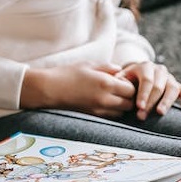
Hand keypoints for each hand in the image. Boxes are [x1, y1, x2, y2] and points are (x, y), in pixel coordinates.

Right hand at [21, 63, 136, 116]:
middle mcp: (105, 99)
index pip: (131, 89)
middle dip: (128, 97)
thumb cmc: (66, 74)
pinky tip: (102, 102)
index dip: (130, 85)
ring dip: (120, 106)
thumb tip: (120, 71)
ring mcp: (99, 110)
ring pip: (121, 112)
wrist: (49, 89)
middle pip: (129, 104)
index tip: (122, 80)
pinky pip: (110, 117)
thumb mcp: (88, 65)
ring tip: (111, 97)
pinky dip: (111, 111)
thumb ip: (107, 67)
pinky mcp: (92, 117)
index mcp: (105, 83)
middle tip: (119, 90)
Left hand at [116, 62, 180, 119]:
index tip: (139, 107)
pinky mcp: (179, 85)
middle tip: (142, 116)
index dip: (143, 94)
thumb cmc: (128, 79)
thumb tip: (118, 86)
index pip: (146, 80)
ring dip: (167, 102)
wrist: (139, 74)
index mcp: (145, 67)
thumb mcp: (121, 76)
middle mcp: (159, 70)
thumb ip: (118, 80)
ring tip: (160, 112)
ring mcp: (170, 78)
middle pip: (158, 86)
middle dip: (150, 102)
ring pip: (173, 88)